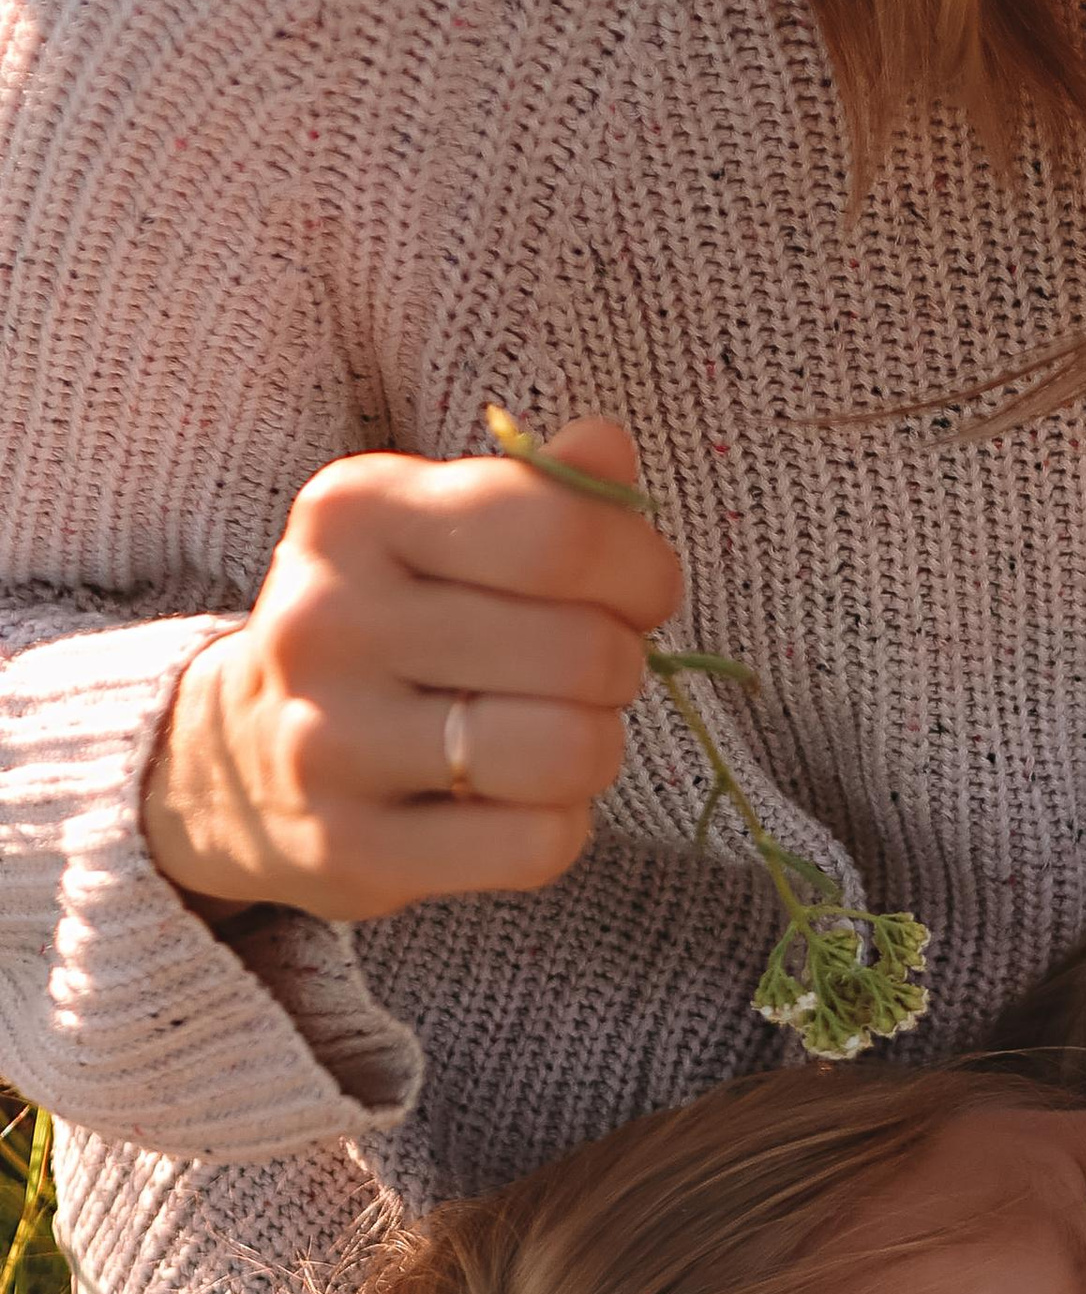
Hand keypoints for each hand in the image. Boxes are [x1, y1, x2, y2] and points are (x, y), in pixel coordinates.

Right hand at [142, 418, 683, 923]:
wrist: (237, 757)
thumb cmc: (382, 624)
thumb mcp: (434, 529)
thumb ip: (538, 488)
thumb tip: (609, 448)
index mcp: (352, 513)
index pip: (559, 533)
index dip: (640, 568)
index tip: (639, 592)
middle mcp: (327, 619)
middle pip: (583, 651)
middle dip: (620, 664)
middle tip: (585, 673)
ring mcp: (330, 741)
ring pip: (570, 751)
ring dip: (595, 748)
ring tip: (554, 734)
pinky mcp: (352, 846)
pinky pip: (538, 843)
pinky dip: (557, 825)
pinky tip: (511, 802)